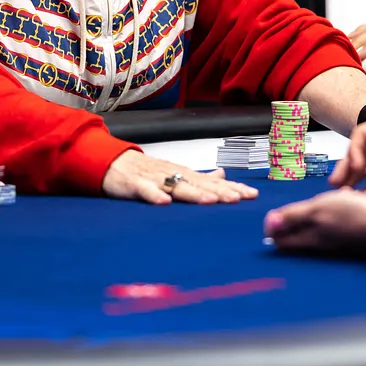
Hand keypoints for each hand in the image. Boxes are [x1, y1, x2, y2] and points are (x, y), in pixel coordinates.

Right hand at [100, 149, 259, 204]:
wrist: (112, 162)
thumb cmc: (146, 170)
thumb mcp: (175, 172)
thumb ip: (199, 177)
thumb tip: (223, 175)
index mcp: (185, 174)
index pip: (213, 182)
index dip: (232, 188)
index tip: (252, 195)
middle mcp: (173, 174)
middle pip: (200, 184)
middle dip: (220, 192)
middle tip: (239, 199)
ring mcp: (154, 178)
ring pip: (176, 186)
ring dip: (193, 194)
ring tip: (210, 201)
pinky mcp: (135, 185)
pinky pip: (145, 191)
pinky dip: (154, 196)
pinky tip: (164, 203)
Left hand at [263, 189, 365, 255]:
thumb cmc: (351, 214)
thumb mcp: (317, 209)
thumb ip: (292, 217)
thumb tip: (269, 225)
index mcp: (309, 238)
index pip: (281, 240)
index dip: (274, 227)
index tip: (275, 215)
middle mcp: (320, 246)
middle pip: (296, 236)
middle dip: (293, 222)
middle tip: (297, 209)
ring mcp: (335, 244)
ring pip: (316, 230)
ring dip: (315, 216)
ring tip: (324, 203)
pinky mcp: (349, 240)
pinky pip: (333, 228)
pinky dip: (333, 217)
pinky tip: (345, 203)